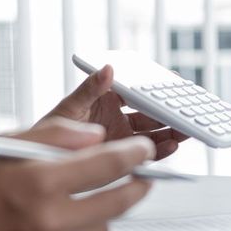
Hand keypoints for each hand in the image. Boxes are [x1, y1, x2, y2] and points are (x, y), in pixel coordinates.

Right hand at [0, 118, 154, 230]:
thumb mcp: (7, 145)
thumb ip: (57, 134)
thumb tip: (98, 137)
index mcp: (40, 181)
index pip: (109, 165)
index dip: (135, 155)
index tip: (146, 151)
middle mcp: (48, 221)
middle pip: (120, 202)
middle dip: (137, 186)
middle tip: (141, 178)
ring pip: (103, 228)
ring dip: (100, 212)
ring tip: (75, 204)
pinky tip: (56, 228)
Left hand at [39, 65, 187, 159]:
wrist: (44, 161)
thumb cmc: (51, 131)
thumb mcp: (70, 107)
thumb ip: (89, 89)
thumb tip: (108, 68)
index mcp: (109, 100)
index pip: (138, 91)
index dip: (156, 87)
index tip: (174, 82)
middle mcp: (120, 119)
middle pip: (151, 114)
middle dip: (170, 112)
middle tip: (186, 110)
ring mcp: (123, 139)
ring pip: (154, 134)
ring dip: (171, 131)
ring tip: (184, 129)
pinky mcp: (124, 158)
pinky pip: (148, 153)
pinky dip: (162, 150)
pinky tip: (172, 145)